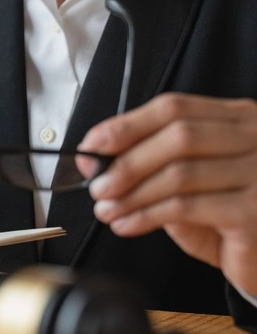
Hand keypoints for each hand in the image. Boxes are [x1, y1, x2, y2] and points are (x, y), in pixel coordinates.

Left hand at [79, 93, 256, 295]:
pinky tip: (126, 224)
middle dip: (127, 162)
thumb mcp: (191, 185)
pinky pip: (185, 207)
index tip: (93, 144)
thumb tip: (96, 160)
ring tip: (106, 209)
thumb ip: (154, 167)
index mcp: (240, 121)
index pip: (176, 108)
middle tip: (98, 186)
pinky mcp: (254, 211)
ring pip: (179, 173)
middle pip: (178, 135)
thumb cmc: (228, 219)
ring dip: (131, 193)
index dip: (127, 125)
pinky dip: (145, 216)